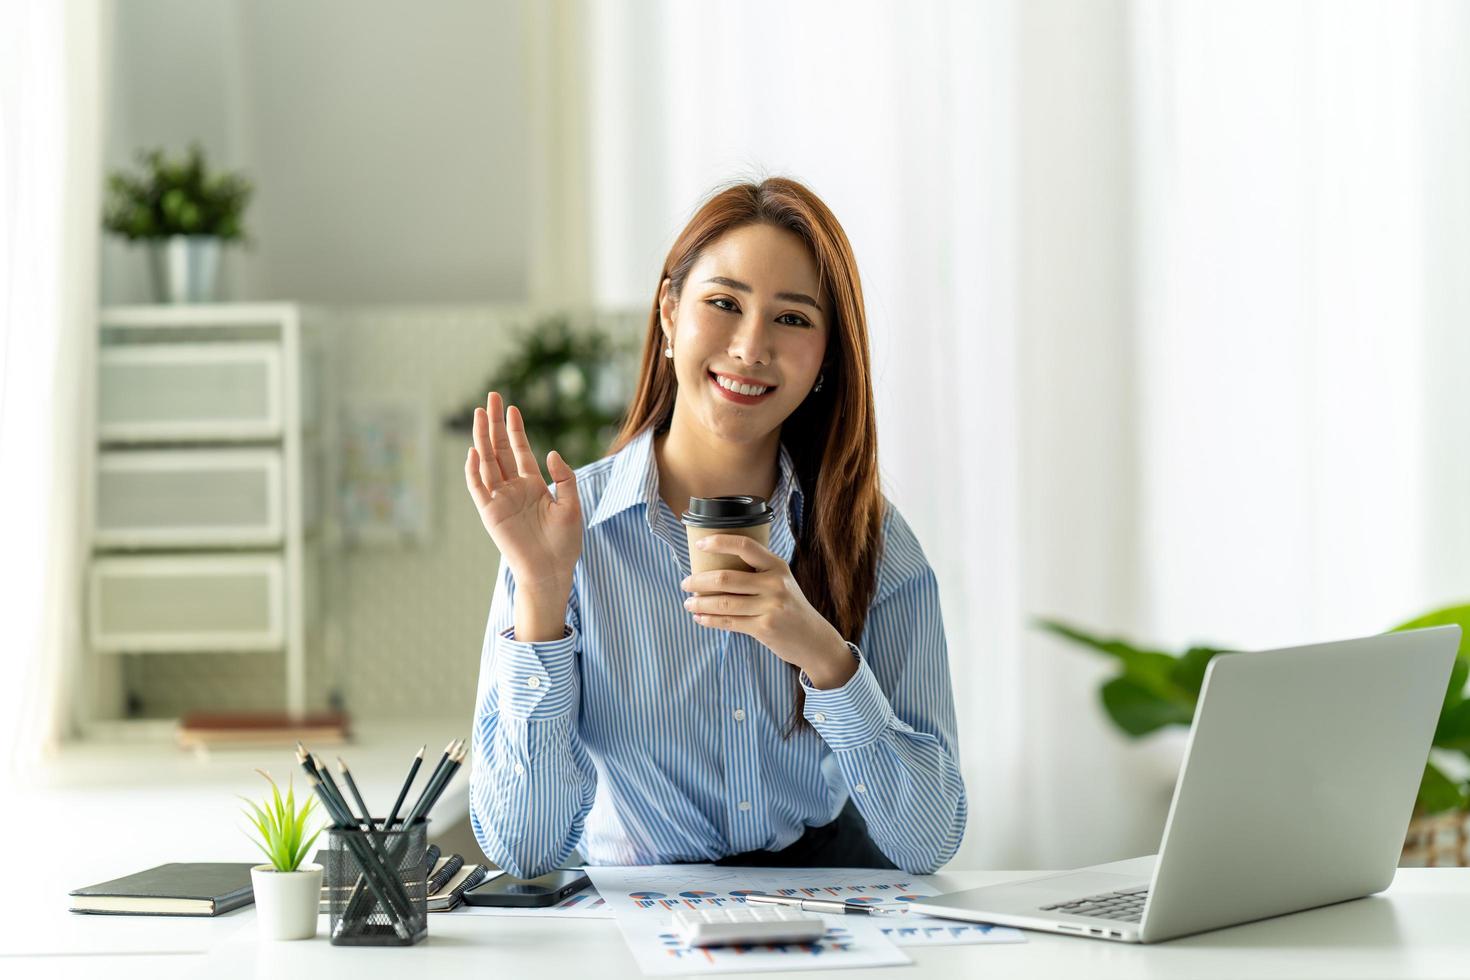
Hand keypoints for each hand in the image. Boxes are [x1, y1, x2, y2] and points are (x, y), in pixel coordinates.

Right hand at [464, 391, 581, 596]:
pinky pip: (478, 488)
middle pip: (499, 449)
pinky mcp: (490, 513)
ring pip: (486, 462)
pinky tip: (474, 451)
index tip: (513, 408)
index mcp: (532, 485)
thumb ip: (564, 477)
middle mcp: (513, 488)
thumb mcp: (572, 505)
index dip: (515, 429)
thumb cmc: (564, 542)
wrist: (551, 571)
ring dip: (482, 438)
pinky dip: (474, 470)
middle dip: (494, 424)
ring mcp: (499, 499)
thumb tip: (549, 452)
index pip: (520, 450)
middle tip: (491, 397)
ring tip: (480, 414)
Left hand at [680, 534, 856, 688]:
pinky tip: (700, 618)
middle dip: (698, 581)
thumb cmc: (790, 607)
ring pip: (723, 603)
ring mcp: (770, 607)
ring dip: (699, 603)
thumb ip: (757, 573)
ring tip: (688, 603)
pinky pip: (729, 622)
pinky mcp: (764, 628)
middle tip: (685, 582)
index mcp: (777, 566)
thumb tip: (714, 568)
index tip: (700, 544)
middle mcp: (775, 584)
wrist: (814, 639)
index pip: (745, 546)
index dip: (720, 542)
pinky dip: (709, 620)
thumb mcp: (782, 582)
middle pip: (725, 578)